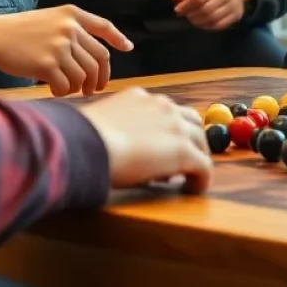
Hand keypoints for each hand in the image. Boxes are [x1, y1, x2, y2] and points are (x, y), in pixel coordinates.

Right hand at [0, 6, 133, 96]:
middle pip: (98, 58)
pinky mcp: (47, 65)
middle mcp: (70, 28)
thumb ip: (72, 30)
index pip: (103, 27)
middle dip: (100, 77)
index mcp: (72, 14)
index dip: (118, 38)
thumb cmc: (21, 30)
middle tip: (95, 88)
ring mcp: (59, 47)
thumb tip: (93, 57)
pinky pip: (66, 85)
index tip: (127, 48)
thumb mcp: (50, 19)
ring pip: (83, 75)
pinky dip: (63, 91)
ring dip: (79, 87)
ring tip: (70, 89)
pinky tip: (55, 90)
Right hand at [78, 86, 211, 192]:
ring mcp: (175, 126)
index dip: (166, 130)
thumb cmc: (83, 138)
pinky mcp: (183, 151)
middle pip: (190, 121)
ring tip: (187, 177)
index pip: (164, 110)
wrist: (89, 144)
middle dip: (188, 140)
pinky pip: (204, 166)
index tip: (159, 149)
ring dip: (196, 157)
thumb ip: (113, 128)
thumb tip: (110, 143)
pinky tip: (194, 189)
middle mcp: (162, 106)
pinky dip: (202, 179)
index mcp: (140, 97)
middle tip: (178, 164)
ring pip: (200, 141)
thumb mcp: (100, 123)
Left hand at [168, 0, 251, 29]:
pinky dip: (207, 27)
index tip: (178, 10)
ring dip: (198, 22)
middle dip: (192, 14)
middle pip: (205, 9)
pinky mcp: (236, 16)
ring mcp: (232, 6)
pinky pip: (219, 25)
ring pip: (212, 19)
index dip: (186, 6)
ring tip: (192, 19)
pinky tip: (202, 23)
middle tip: (186, 15)